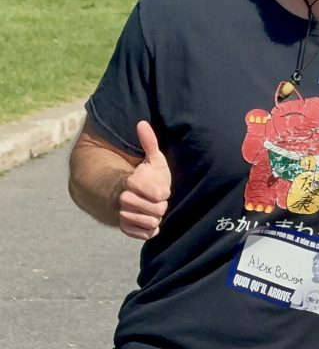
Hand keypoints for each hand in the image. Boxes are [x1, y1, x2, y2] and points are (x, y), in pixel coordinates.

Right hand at [119, 121, 170, 239]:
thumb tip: (142, 122)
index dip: (163, 192)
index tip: (162, 190)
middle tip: (158, 201)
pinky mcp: (124, 227)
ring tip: (153, 210)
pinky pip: (144, 234)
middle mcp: (124, 200)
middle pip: (156, 210)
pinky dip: (150, 230)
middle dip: (161, 206)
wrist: (118, 193)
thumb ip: (148, 142)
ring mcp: (122, 215)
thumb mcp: (149, 158)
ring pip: (150, 223)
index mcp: (131, 182)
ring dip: (156, 218)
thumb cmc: (143, 174)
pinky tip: (150, 221)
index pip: (158, 194)